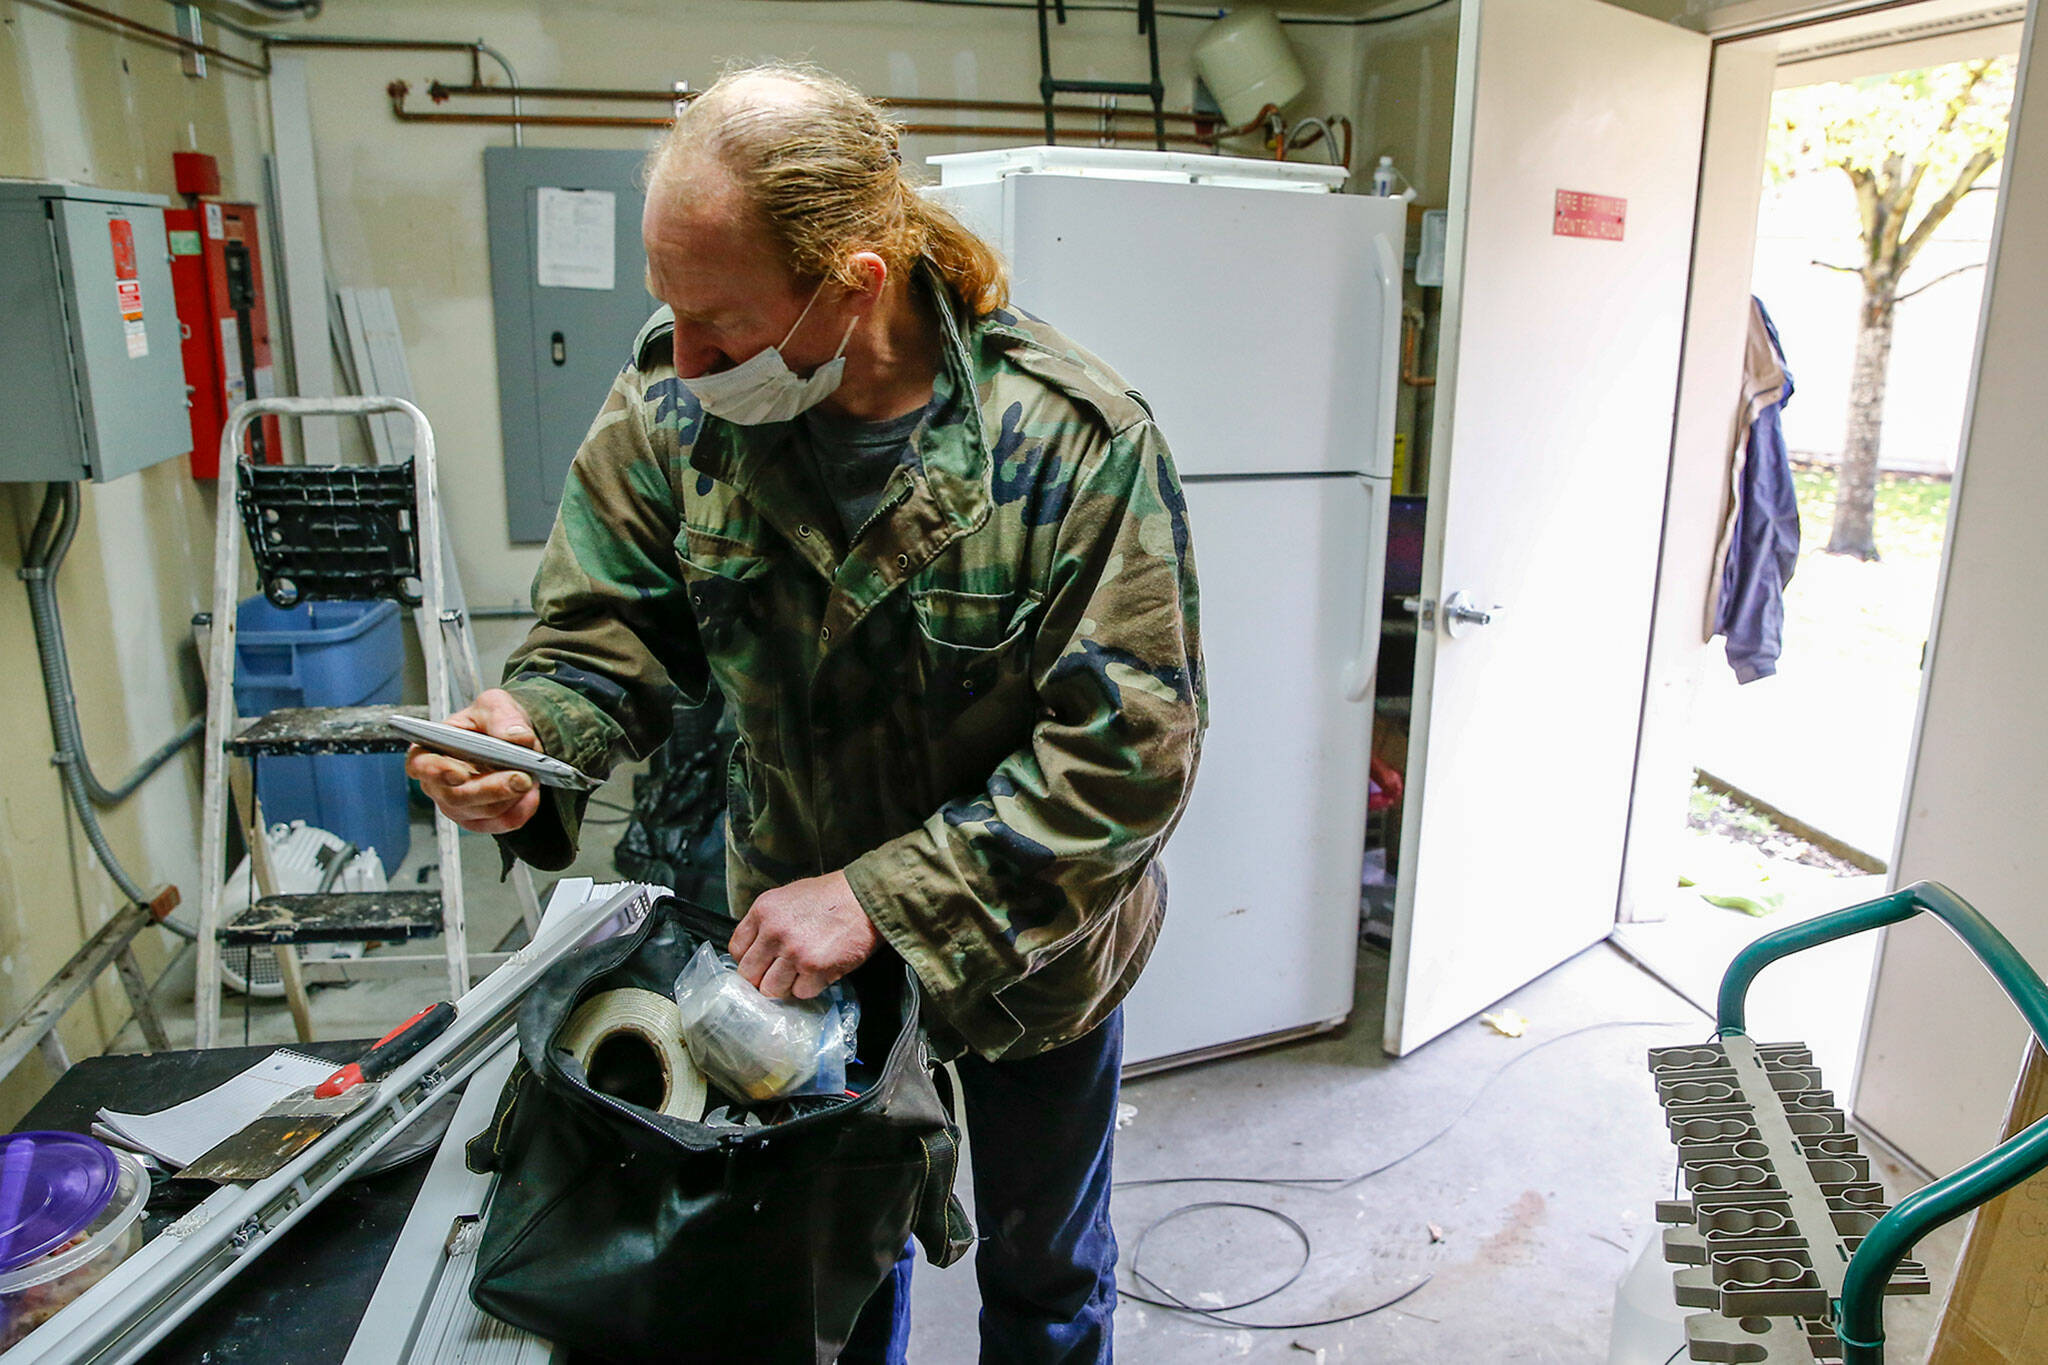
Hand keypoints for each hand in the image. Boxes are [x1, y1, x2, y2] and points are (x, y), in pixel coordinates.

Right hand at [404, 689, 543, 834]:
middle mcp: (439, 783)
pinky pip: (501, 822)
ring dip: (511, 798)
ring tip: (530, 778)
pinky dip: (520, 810)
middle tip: (521, 778)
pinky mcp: (481, 819)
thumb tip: (516, 737)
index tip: (459, 775)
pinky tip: (531, 795)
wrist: (514, 740)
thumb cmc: (492, 721)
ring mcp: (459, 805)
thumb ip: (503, 717)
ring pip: (483, 812)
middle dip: (492, 789)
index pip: (421, 766)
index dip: (436, 772)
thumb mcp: (496, 706)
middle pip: (457, 797)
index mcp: (431, 751)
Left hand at [730, 871, 878, 1000]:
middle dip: (764, 978)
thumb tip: (756, 951)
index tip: (761, 963)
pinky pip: (801, 993)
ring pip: (772, 989)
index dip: (750, 960)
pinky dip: (811, 987)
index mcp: (763, 910)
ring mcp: (794, 951)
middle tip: (781, 974)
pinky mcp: (815, 968)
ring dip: (787, 986)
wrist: (867, 896)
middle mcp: (774, 931)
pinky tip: (821, 971)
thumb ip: (768, 922)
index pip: (736, 950)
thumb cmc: (832, 896)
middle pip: (749, 974)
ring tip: (803, 973)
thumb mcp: (789, 897)